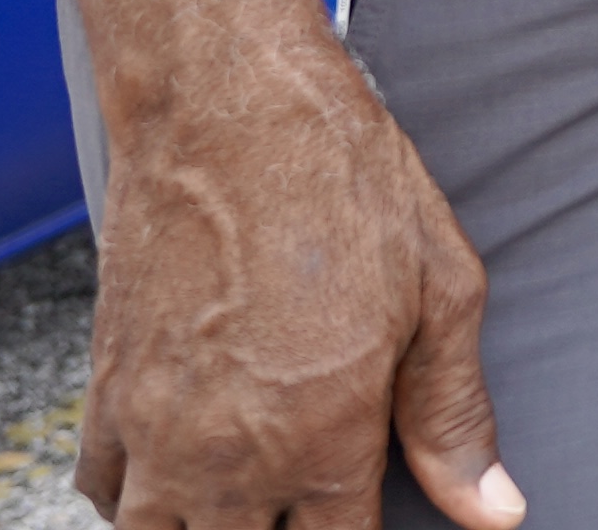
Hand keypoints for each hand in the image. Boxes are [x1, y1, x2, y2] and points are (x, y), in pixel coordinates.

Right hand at [77, 19, 511, 529]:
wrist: (227, 109)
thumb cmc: (340, 183)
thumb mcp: (441, 293)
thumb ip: (455, 416)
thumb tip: (494, 509)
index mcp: (323, 441)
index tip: (369, 519)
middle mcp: (229, 457)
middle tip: (306, 502)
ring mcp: (155, 431)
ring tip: (246, 502)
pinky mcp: (105, 392)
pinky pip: (103, 491)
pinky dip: (135, 500)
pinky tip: (179, 476)